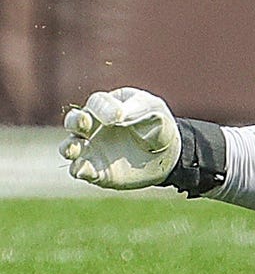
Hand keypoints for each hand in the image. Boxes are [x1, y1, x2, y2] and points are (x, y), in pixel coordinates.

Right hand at [59, 88, 180, 189]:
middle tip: (83, 123)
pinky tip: (82, 169)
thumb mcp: (153, 110)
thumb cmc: (158, 124)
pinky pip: (81, 170)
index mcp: (107, 106)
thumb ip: (137, 109)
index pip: (97, 103)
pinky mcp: (96, 170)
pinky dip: (78, 169)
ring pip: (70, 147)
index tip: (119, 118)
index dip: (104, 109)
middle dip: (74, 121)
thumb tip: (118, 116)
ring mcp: (92, 149)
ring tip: (74, 149)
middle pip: (73, 121)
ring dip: (68, 147)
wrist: (168, 154)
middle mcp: (93, 126)